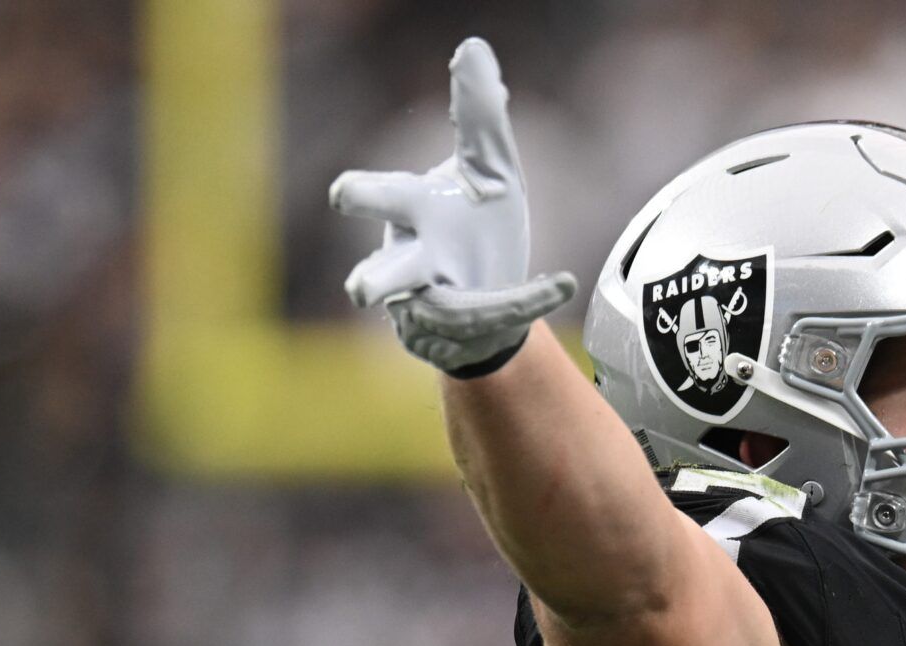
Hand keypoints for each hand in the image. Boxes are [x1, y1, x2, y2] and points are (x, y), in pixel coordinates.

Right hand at [330, 37, 575, 373]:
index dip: (361, 197)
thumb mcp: (489, 167)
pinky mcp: (461, 337)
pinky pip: (494, 319)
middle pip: (386, 273)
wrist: (496, 291)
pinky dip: (528, 301)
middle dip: (376, 281)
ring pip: (427, 317)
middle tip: (362, 291)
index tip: (344, 196)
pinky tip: (562, 282)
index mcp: (412, 214)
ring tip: (443, 330)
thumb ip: (479, 115)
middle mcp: (412, 263)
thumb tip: (472, 48)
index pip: (379, 199)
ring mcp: (432, 307)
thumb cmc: (477, 224)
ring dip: (441, 318)